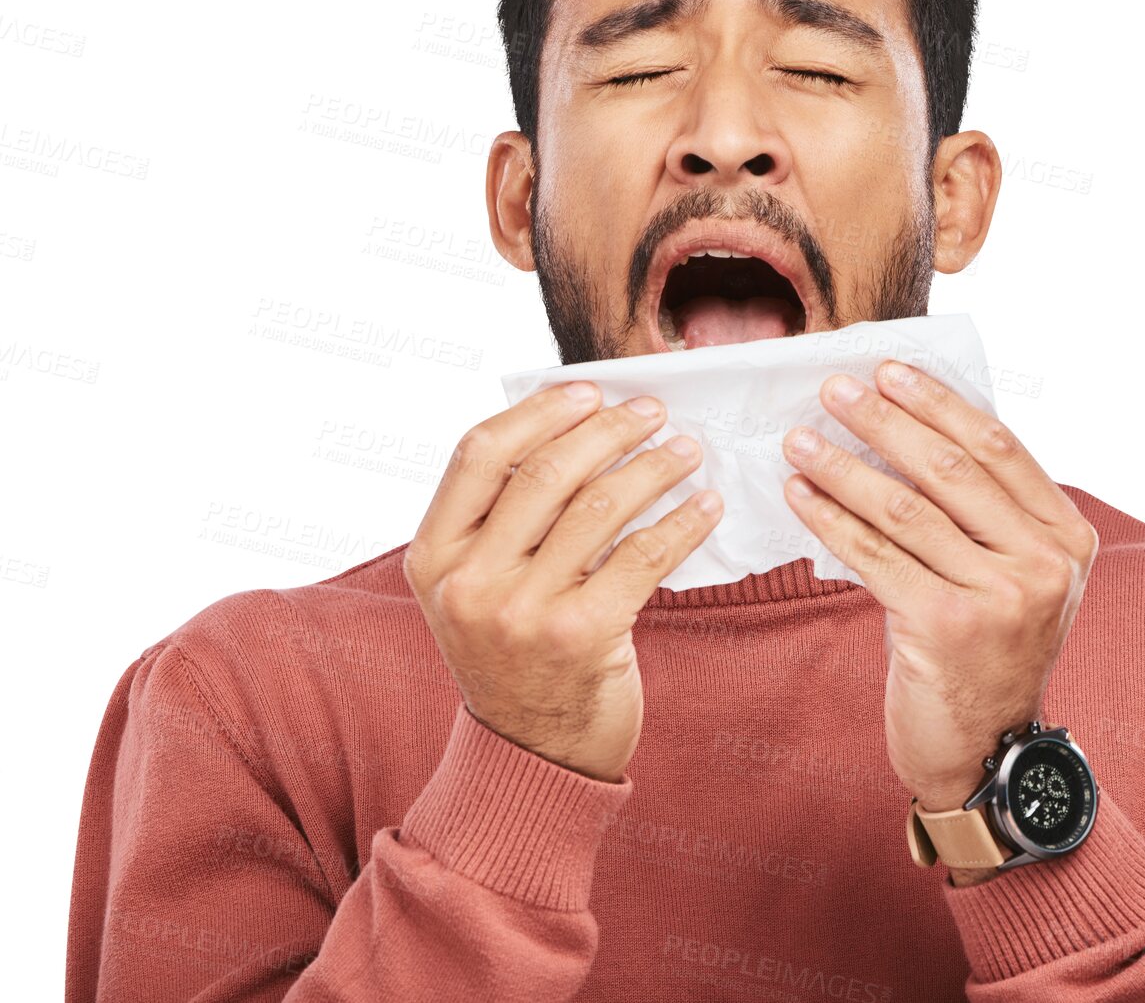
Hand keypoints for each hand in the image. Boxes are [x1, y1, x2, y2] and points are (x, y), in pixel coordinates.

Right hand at [404, 382, 722, 782]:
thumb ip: (504, 519)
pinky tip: (705, 506)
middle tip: (652, 413)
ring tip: (686, 451)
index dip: (538, 411)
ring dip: (653, 467)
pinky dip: (682, 522)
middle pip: (545, 472)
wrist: (532, 757)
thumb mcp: (480, 586)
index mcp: (434, 556)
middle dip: (609, 430)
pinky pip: (644, 555)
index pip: (479, 453)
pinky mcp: (580, 636)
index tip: (588, 390)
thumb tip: (576, 424)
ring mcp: (522, 612)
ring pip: (599, 507)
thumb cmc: (517, 653)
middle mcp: (469, 582)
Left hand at [781, 361, 1097, 826]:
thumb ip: (984, 514)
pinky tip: (799, 494)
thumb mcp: (1012, 576)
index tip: (888, 370)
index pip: (997, 445)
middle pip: (949, 468)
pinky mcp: (946, 627)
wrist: (985, 752)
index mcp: (1066, 537)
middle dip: (883, 421)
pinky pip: (874, 555)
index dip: (938, 402)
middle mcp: (1044, 563)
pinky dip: (830, 519)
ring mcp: (1000, 596)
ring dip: (842, 467)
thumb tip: (907, 428)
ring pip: (904, 508)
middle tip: (833, 389)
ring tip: (800, 439)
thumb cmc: (985, 651)